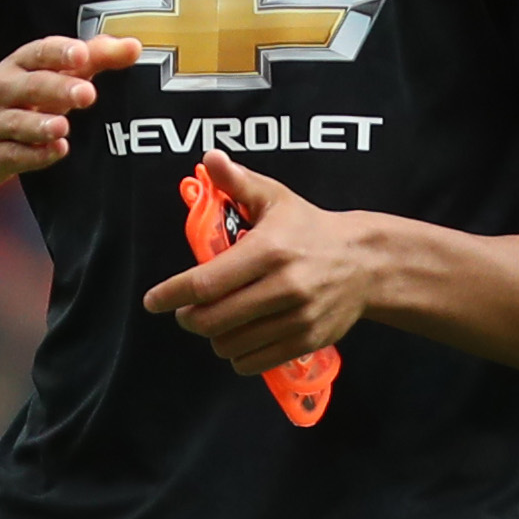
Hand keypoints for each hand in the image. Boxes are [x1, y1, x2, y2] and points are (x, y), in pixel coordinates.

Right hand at [0, 33, 140, 193]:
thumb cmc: (9, 102)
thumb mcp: (40, 77)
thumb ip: (87, 62)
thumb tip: (132, 46)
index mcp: (17, 67)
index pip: (37, 53)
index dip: (60, 52)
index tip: (82, 54)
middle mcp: (3, 92)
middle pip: (30, 86)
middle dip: (57, 88)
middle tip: (87, 94)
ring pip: (18, 123)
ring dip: (41, 124)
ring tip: (63, 126)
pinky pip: (14, 156)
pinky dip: (36, 155)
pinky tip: (56, 150)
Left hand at [142, 151, 377, 373]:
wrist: (367, 262)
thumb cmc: (311, 228)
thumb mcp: (276, 199)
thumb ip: (239, 182)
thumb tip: (210, 157)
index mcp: (268, 250)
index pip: (206, 282)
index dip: (171, 294)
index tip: (152, 301)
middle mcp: (283, 286)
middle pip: (213, 319)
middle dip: (188, 318)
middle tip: (185, 312)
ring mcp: (297, 317)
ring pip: (231, 344)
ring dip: (213, 337)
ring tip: (216, 322)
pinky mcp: (307, 340)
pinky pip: (255, 362)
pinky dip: (238, 356)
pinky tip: (239, 338)